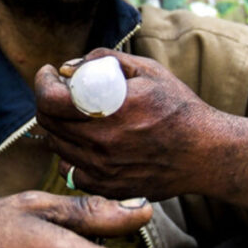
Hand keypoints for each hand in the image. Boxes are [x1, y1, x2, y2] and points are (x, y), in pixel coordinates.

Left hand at [35, 49, 247, 212]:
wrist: (206, 153)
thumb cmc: (179, 107)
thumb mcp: (148, 70)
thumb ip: (105, 60)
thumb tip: (70, 66)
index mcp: (110, 109)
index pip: (49, 100)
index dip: (42, 82)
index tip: (49, 73)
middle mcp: (103, 142)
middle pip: (47, 122)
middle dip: (48, 101)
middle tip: (62, 91)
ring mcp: (103, 169)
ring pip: (56, 145)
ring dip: (58, 126)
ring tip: (75, 114)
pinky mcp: (107, 186)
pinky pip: (70, 169)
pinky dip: (70, 152)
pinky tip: (86, 140)